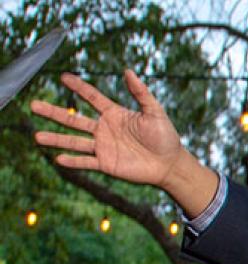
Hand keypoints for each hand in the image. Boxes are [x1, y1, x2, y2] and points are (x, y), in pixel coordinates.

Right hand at [31, 71, 216, 213]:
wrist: (170, 164)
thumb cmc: (165, 136)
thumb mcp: (155, 112)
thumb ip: (141, 93)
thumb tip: (128, 71)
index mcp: (115, 114)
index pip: (92, 97)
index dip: (78, 87)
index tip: (63, 77)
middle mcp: (105, 129)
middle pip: (74, 119)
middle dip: (53, 112)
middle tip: (33, 105)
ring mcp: (104, 146)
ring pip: (74, 141)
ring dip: (56, 139)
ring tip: (37, 136)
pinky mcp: (107, 163)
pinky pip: (86, 162)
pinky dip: (73, 161)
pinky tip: (58, 158)